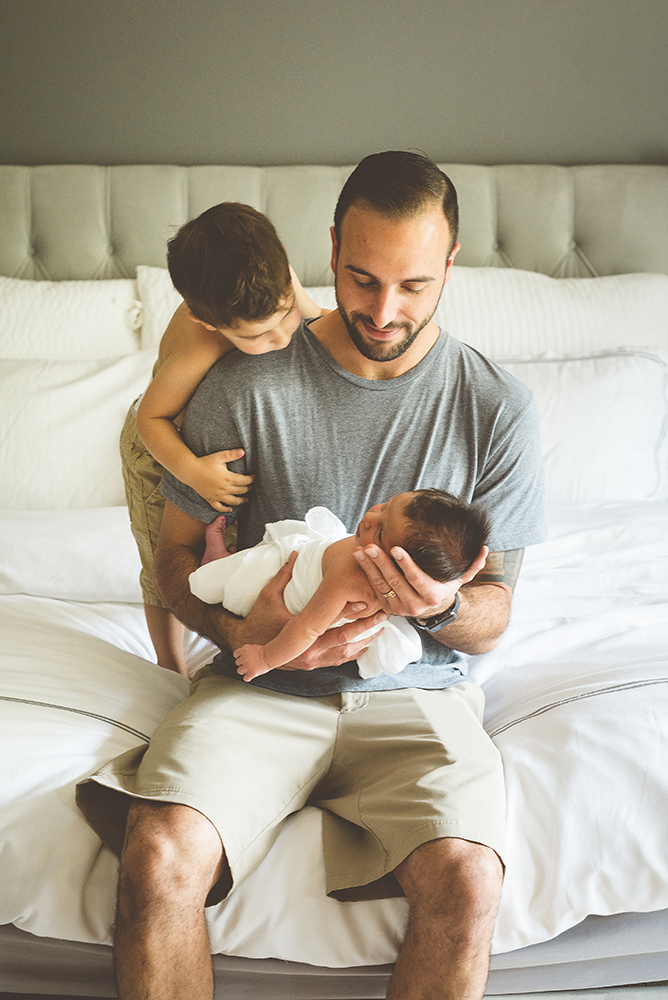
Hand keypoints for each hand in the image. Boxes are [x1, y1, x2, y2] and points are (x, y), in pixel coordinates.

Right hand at [185, 449, 254, 512]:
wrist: (190, 471)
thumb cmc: (204, 462)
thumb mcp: (219, 456)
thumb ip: (231, 454)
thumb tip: (243, 451)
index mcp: (228, 478)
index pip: (244, 481)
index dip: (251, 479)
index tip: (254, 477)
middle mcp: (224, 489)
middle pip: (241, 491)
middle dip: (248, 488)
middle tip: (252, 486)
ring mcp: (217, 495)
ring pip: (233, 501)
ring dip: (241, 501)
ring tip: (246, 499)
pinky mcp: (210, 499)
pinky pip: (219, 507)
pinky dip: (225, 509)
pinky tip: (230, 509)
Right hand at [230, 552, 387, 671]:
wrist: (246, 648)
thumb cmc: (257, 621)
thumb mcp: (268, 596)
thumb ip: (283, 575)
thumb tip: (296, 553)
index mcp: (302, 640)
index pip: (335, 628)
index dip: (356, 616)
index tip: (372, 603)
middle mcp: (311, 655)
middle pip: (347, 643)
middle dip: (367, 629)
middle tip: (384, 615)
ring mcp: (313, 662)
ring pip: (347, 655)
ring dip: (365, 641)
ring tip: (381, 627)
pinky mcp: (314, 664)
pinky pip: (340, 660)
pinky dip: (355, 651)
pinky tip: (367, 641)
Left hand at [234, 644, 272, 681]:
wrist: (270, 656)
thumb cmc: (265, 651)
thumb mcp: (253, 647)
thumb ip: (247, 651)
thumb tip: (244, 655)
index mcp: (244, 650)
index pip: (235, 654)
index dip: (239, 657)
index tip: (242, 658)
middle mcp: (244, 658)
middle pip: (237, 663)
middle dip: (242, 664)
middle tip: (249, 664)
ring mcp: (247, 666)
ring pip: (239, 671)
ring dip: (244, 671)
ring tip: (249, 670)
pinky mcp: (251, 673)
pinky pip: (245, 678)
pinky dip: (248, 678)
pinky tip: (251, 676)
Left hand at [353, 543, 488, 619]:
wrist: (434, 609)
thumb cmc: (445, 586)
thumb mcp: (460, 578)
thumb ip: (473, 564)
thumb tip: (484, 548)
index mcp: (432, 595)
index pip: (416, 579)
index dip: (406, 564)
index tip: (396, 548)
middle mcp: (415, 605)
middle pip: (395, 582)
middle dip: (381, 563)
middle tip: (371, 546)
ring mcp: (399, 608)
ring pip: (381, 586)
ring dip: (369, 568)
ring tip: (360, 550)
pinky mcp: (387, 608)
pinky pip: (374, 590)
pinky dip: (365, 574)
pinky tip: (359, 559)